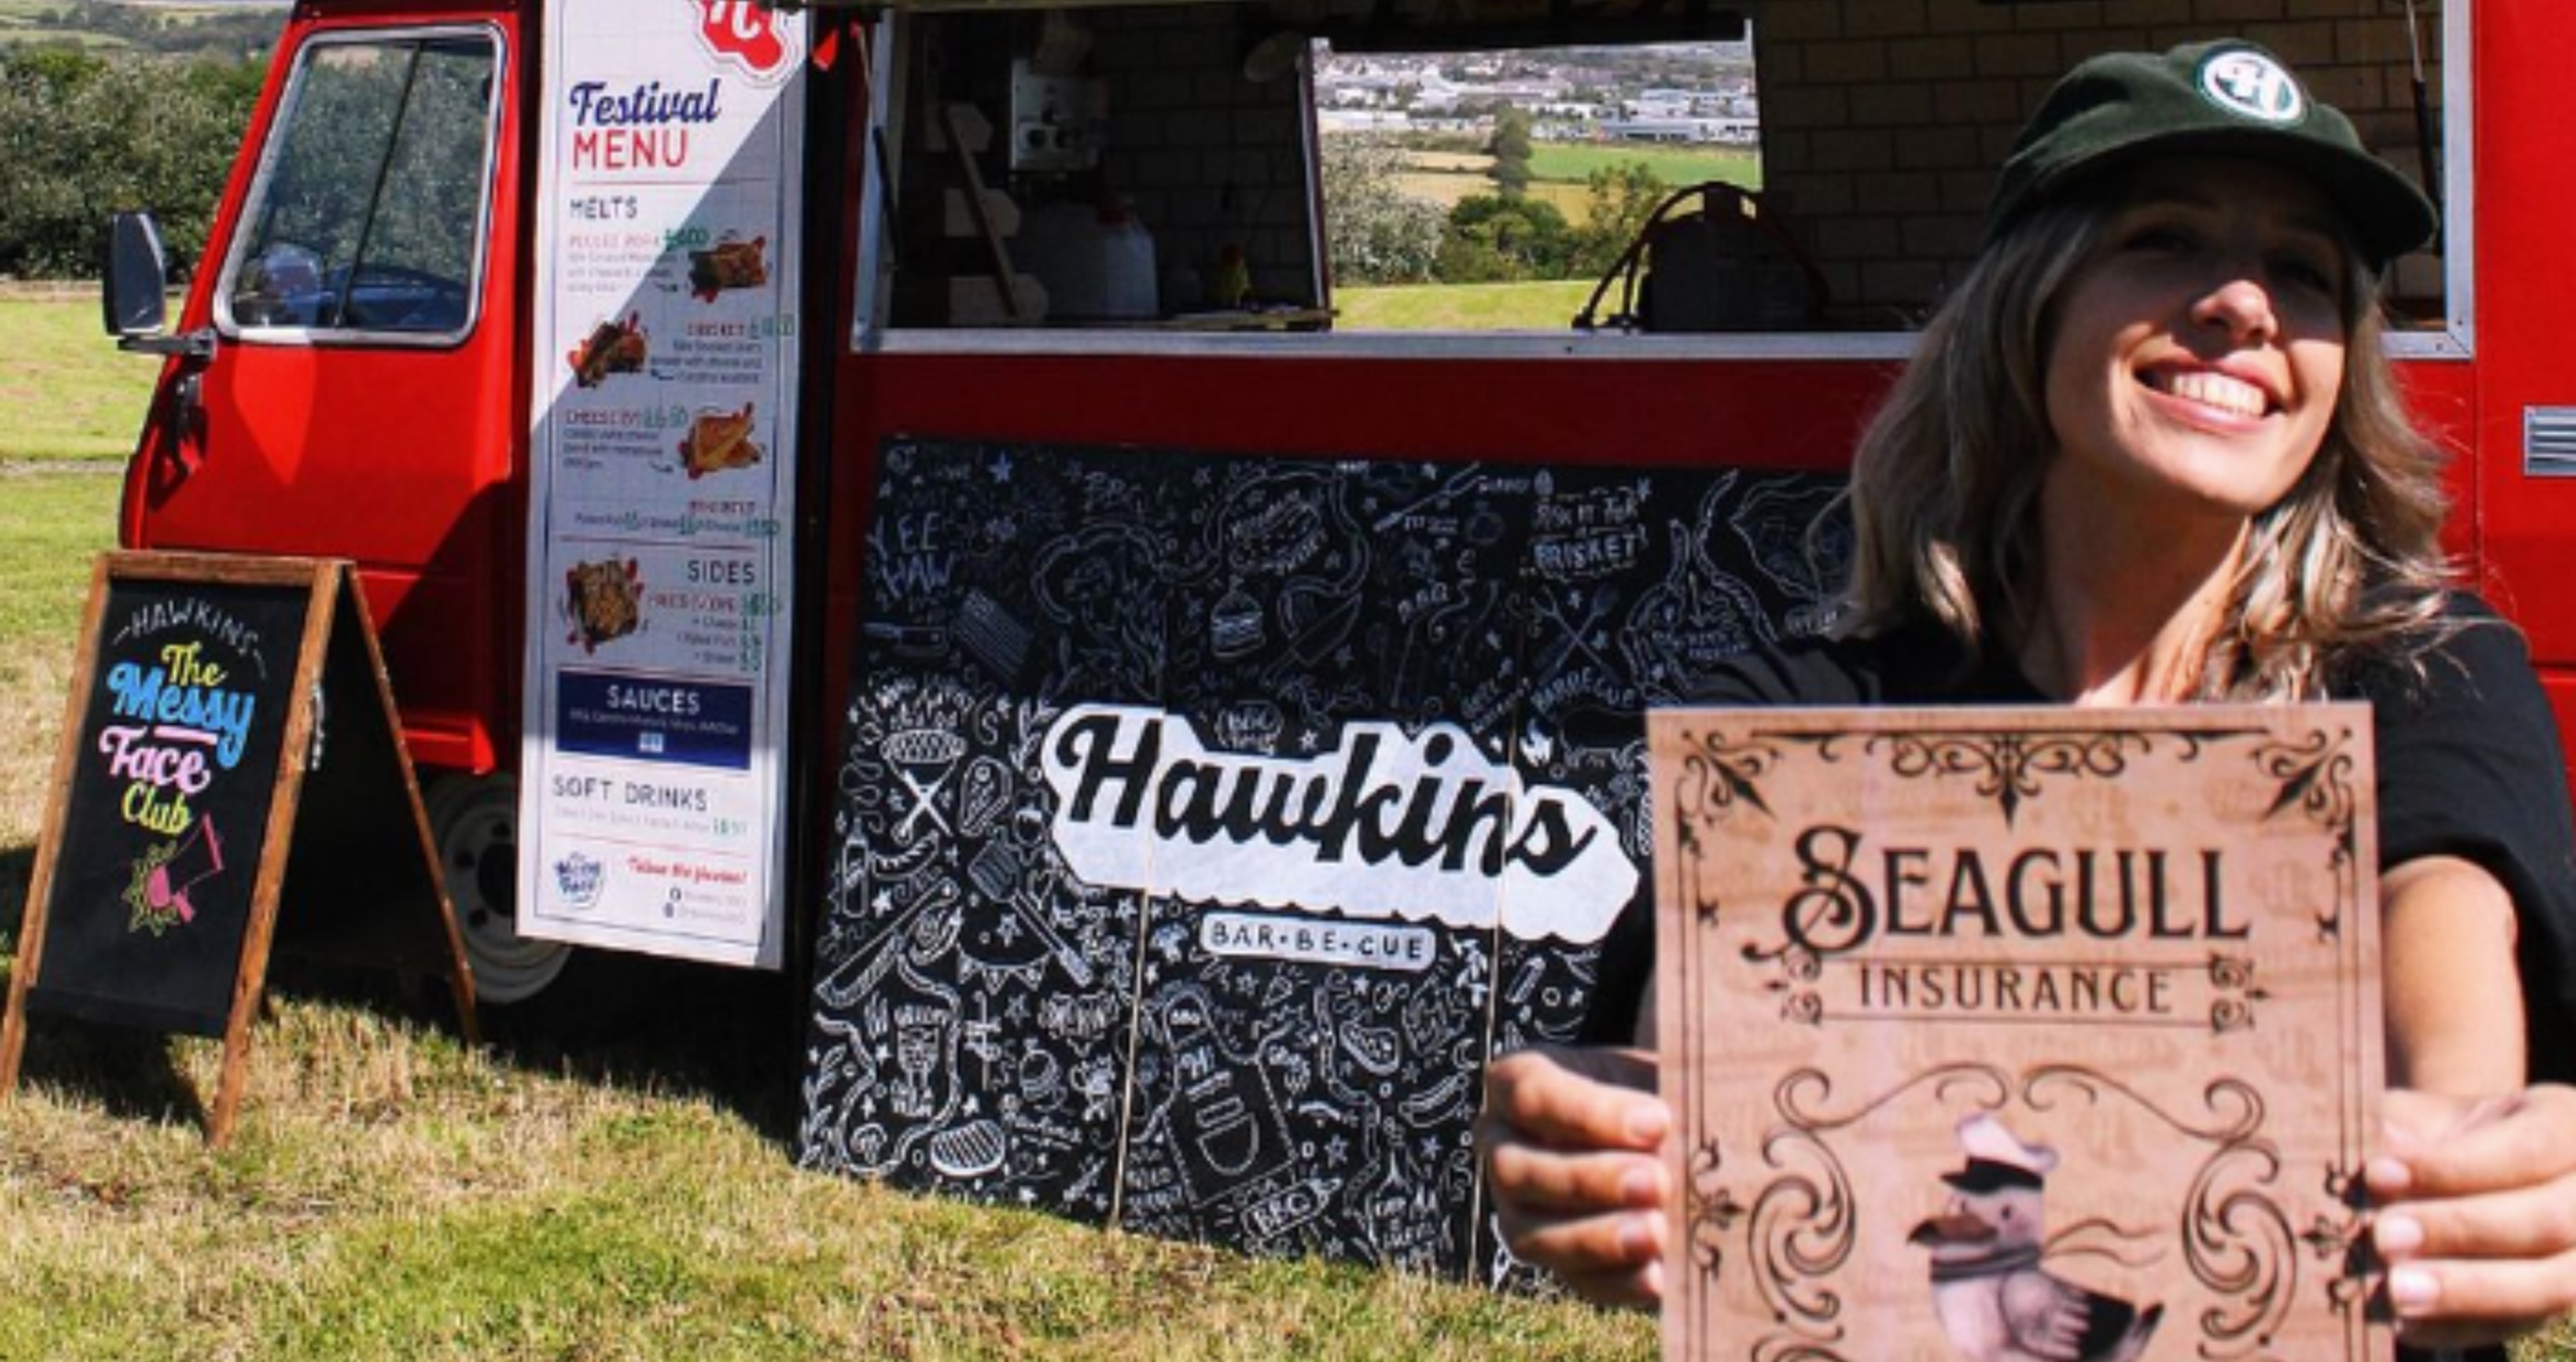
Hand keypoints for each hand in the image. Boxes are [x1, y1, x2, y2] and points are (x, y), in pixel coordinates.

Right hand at [1476, 1044, 1668, 1306]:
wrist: (1665, 1134)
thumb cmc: (1653, 1089)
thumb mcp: (1656, 1066)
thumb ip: (1668, 1075)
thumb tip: (1680, 1108)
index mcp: (1518, 1084)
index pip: (1530, 1094)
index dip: (1590, 1114)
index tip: (1659, 1121)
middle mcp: (1503, 1147)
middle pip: (1519, 1169)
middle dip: (1590, 1180)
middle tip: (1658, 1181)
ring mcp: (1519, 1210)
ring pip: (1531, 1235)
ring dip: (1597, 1238)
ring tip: (1657, 1233)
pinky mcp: (1556, 1259)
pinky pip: (1572, 1279)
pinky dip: (1616, 1282)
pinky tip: (1658, 1276)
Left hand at [2369, 1084, 2575, 1347]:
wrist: (2465, 1176)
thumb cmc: (2444, 1134)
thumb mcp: (2432, 1113)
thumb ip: (2408, 1124)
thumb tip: (2383, 1146)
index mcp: (2567, 1128)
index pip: (2528, 1149)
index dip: (2453, 1167)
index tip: (2379, 1173)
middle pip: (2549, 1221)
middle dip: (2462, 1229)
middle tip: (2385, 1236)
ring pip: (2554, 1284)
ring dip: (2472, 1289)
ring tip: (2396, 1289)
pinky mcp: (2554, 1307)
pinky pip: (2522, 1326)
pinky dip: (2463, 1326)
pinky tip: (2410, 1323)